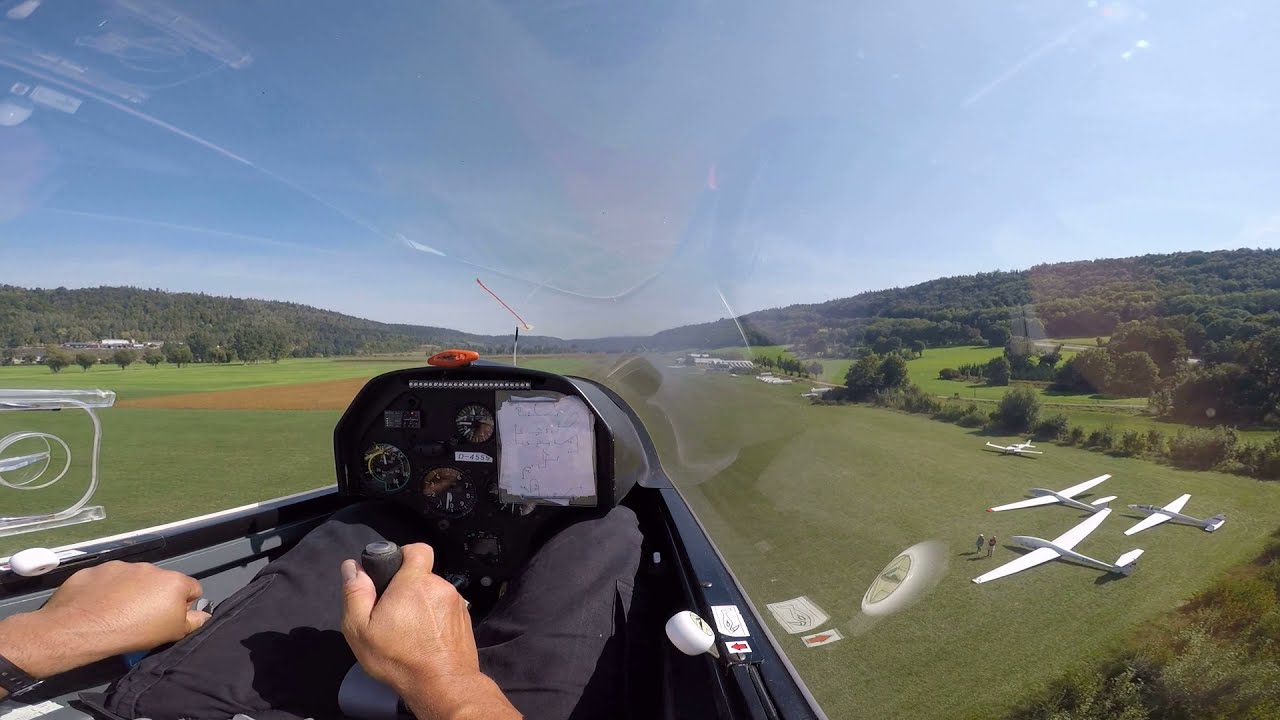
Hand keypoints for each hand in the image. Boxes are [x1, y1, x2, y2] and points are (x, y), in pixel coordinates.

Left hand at [0, 561, 208, 680]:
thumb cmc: (133, 631)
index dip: (184, 606)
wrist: (81, 627)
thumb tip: (204, 614)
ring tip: (115, 612)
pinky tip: (96, 606)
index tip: (169, 619)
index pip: (193, 589)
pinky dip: (105, 590)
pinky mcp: (95, 569)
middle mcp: (149, 567)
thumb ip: (193, 622)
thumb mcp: (171, 634)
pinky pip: (106, 579)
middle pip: (160, 582)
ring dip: (130, 591)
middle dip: (154, 596)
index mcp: (173, 581)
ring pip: (132, 578)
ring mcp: (120, 566)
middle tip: (141, 618)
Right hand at [340, 544, 519, 718]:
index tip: (390, 575)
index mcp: (415, 582)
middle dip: (406, 588)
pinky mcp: (464, 619)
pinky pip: (444, 609)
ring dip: (421, 605)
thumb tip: (352, 567)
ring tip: (408, 630)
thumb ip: (356, 593)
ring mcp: (455, 603)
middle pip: (421, 575)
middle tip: (392, 612)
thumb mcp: (361, 629)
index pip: (416, 549)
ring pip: (433, 594)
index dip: (402, 556)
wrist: (443, 685)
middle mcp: (439, 586)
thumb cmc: (401, 659)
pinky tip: (424, 638)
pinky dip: (434, 619)